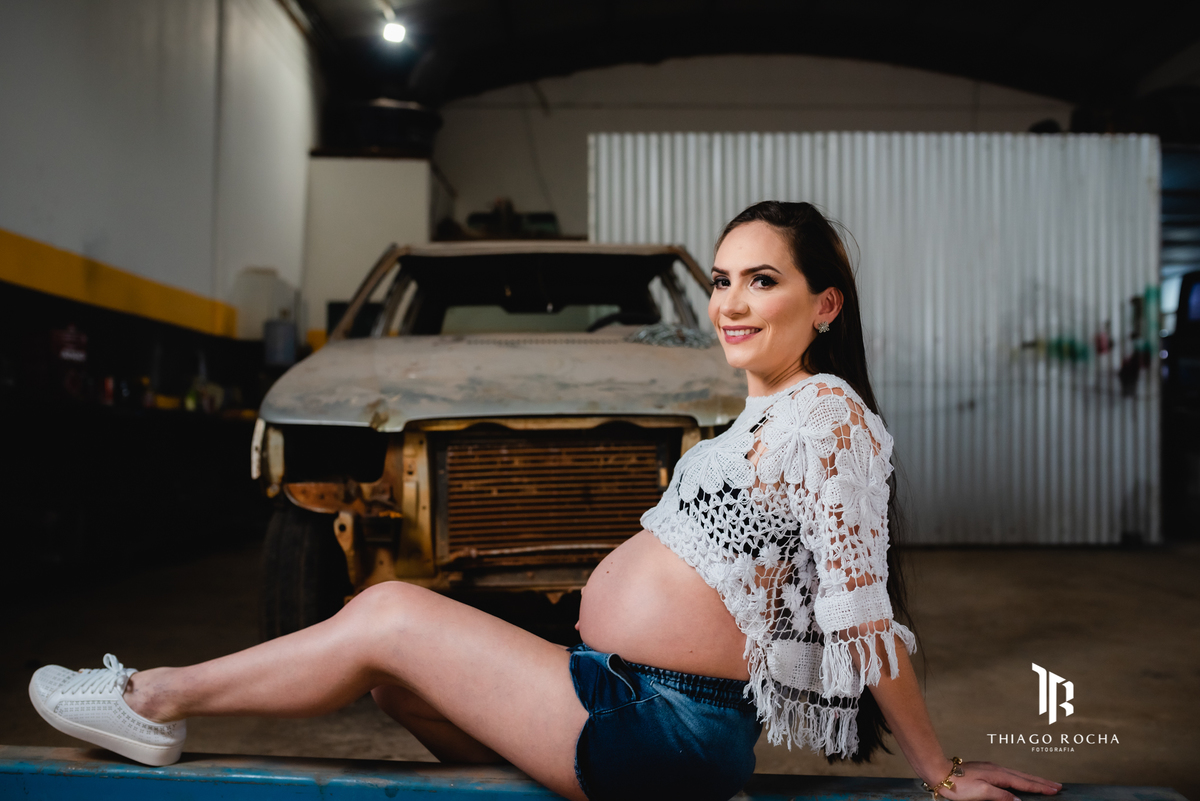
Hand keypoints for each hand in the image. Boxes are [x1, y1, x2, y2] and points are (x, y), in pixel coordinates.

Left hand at [929, 759, 1061, 800]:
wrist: (939, 772)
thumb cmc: (958, 785)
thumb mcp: (981, 793)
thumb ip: (1001, 796)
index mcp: (999, 775)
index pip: (1024, 782)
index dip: (1040, 787)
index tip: (1055, 789)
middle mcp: (997, 769)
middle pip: (1024, 776)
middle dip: (1041, 782)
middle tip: (1057, 785)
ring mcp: (991, 769)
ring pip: (1016, 775)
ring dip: (1031, 779)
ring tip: (1044, 783)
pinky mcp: (985, 771)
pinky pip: (1009, 775)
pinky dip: (1019, 778)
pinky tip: (1019, 781)